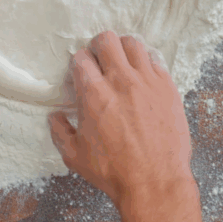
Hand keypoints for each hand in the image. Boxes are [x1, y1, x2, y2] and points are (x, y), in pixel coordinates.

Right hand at [48, 31, 194, 207]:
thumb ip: (60, 132)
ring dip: (124, 49)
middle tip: (100, 59)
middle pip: (106, 40)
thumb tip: (54, 117)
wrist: (155, 181)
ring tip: (123, 62)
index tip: (82, 73)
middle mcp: (120, 81)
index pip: (81, 57)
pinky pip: (156, 59)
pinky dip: (147, 62)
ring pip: (134, 43)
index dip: (79, 63)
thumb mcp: (75, 156)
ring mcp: (146, 81)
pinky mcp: (167, 87)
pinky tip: (144, 74)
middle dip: (99, 46)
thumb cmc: (113, 171)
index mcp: (93, 94)